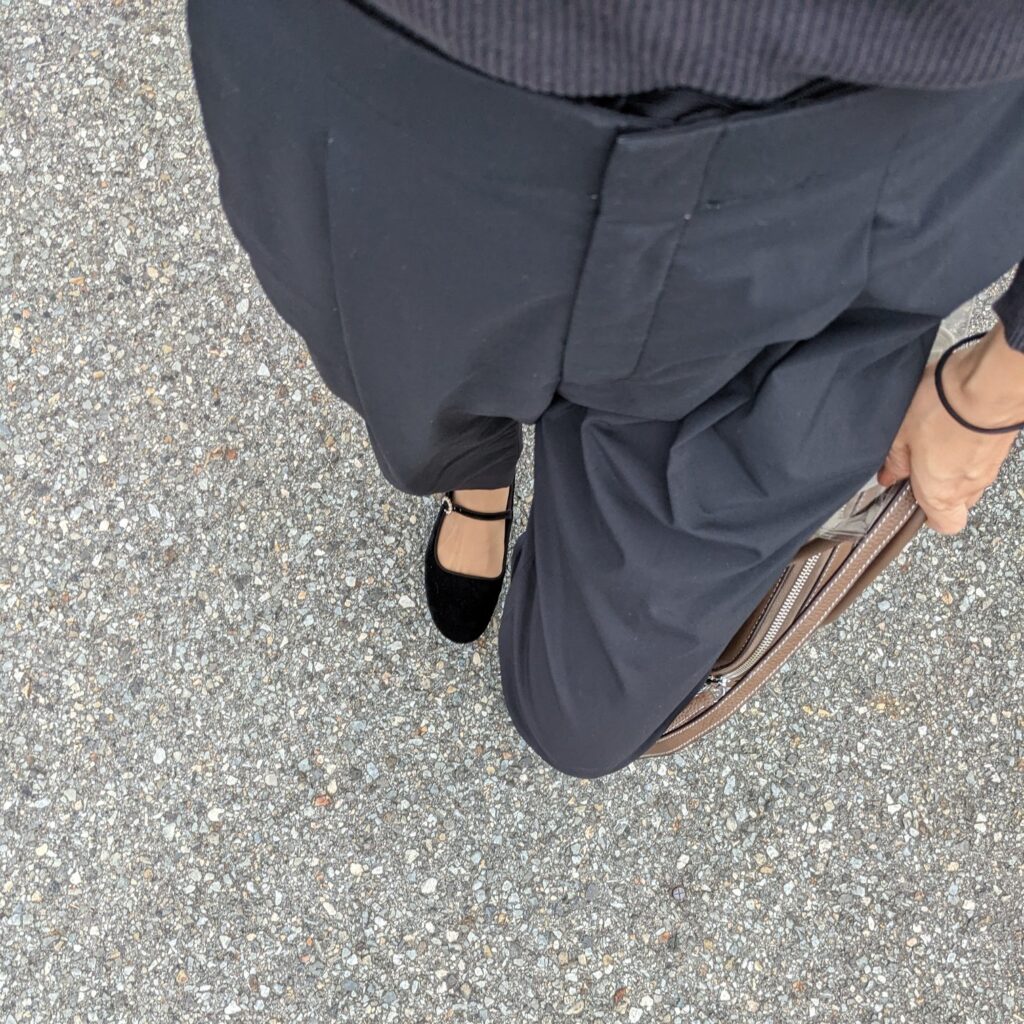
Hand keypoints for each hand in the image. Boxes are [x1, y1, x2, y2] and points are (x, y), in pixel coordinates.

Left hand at [877, 322, 1022, 533]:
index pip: (944, 525)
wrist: (990, 381)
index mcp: (941, 493)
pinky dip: (970, 447)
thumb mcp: (900, 433)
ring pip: (972, 478)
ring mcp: (992, 466)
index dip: (928, 515)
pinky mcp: (1004, 446)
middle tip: (920, 463)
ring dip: (955, 465)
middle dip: (940, 488)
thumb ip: (895, 460)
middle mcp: (971, 485)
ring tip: (936, 437)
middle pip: (959, 502)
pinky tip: (955, 424)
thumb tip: (889, 475)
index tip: (909, 493)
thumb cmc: (942, 409)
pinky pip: (984, 456)